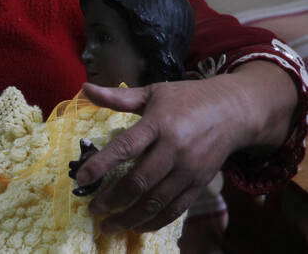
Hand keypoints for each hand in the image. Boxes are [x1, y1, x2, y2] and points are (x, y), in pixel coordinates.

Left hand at [76, 75, 257, 233]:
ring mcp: (189, 170)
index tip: (81, 179)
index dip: (101, 164)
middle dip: (113, 199)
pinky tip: (137, 226)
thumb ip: (118, 97)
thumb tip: (85, 89)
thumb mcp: (153, 92)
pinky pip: (175, 209)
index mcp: (159, 123)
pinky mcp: (199, 184)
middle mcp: (174, 149)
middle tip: (92, 208)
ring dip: (130, 217)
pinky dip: (155, 221)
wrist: (234, 111)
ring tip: (109, 225)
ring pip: (156, 201)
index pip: (126, 146)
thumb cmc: (187, 99)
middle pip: (140, 181)